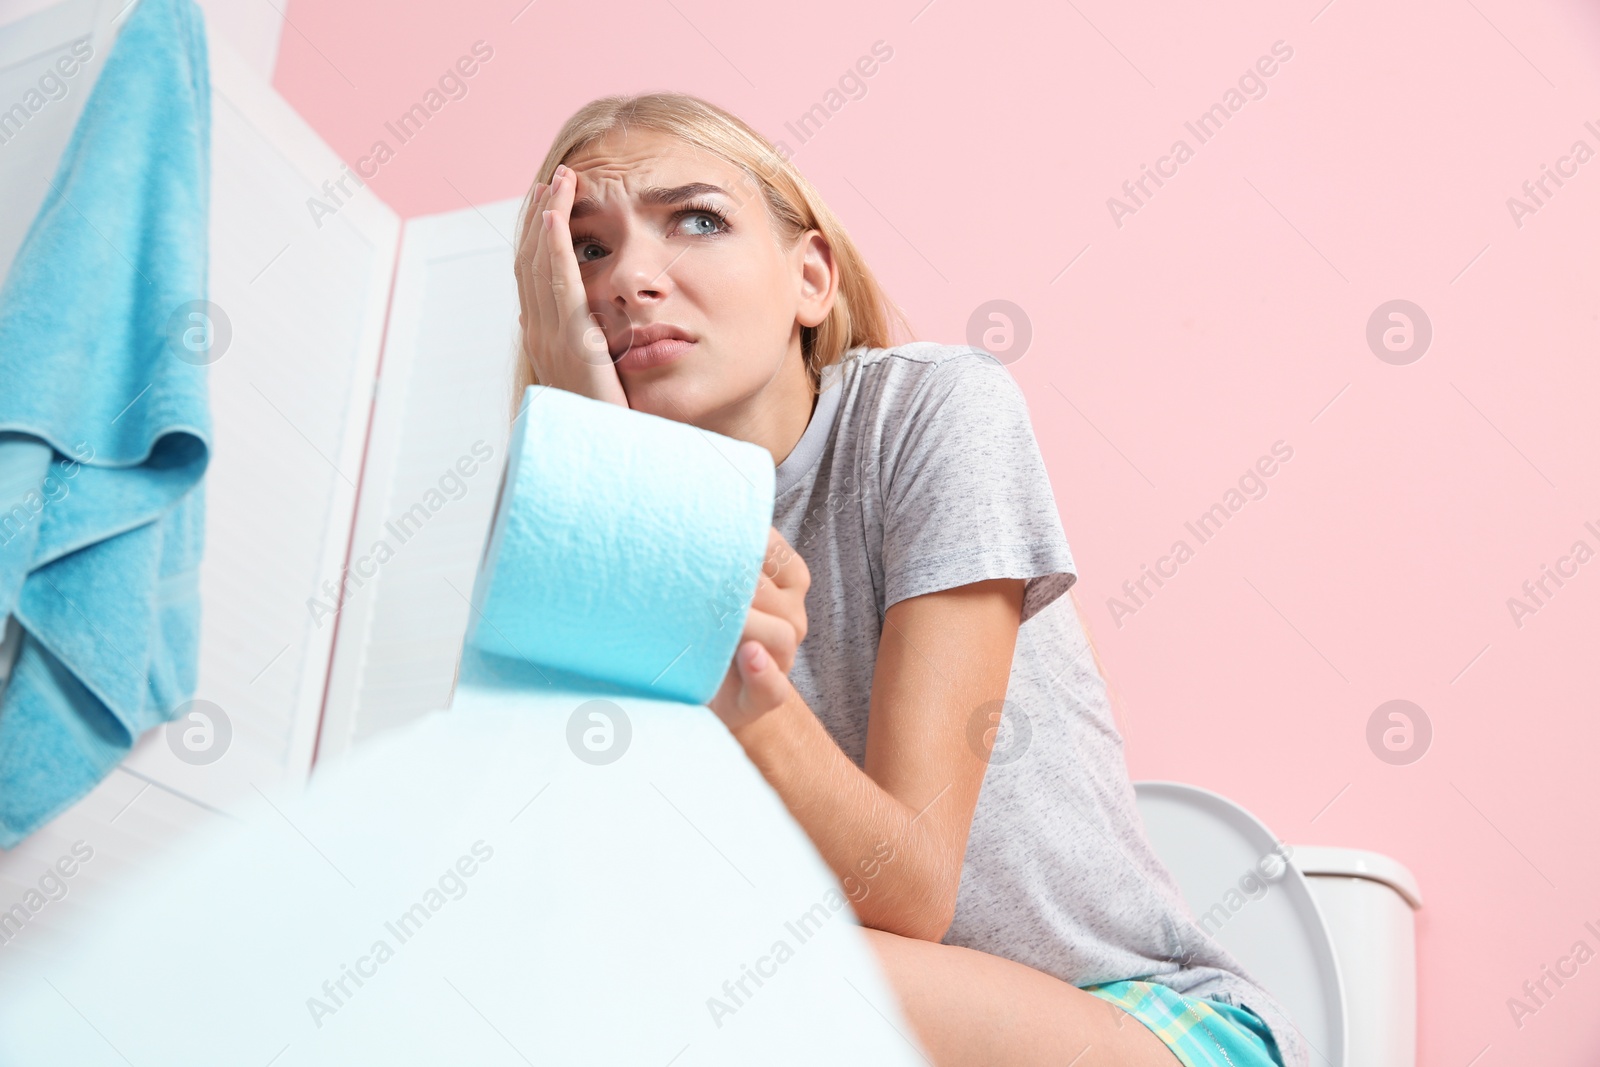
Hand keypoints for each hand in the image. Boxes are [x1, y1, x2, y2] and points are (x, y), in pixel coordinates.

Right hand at [515, 164, 627, 407]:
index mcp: (546, 340)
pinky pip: (559, 284)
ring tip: (558, 182)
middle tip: (553, 181)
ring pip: (541, 263)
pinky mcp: (573, 341)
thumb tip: (595, 329)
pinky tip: (556, 215)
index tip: (551, 205)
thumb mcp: (600, 379)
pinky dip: (554, 246)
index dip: (541, 238)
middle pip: (532, 262)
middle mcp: (541, 334)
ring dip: (547, 217)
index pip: (536, 277)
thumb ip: (595, 350)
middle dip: (541, 217)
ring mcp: (552, 337)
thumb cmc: (612, 425)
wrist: (605, 459)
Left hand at [709, 527, 810, 731]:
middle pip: (771, 591)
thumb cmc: (699, 621)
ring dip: (743, 624)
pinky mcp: (765, 696)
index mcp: (785, 580)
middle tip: (689, 584)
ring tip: (706, 620)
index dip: (738, 545)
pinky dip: (762, 671)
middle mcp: (791, 615)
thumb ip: (713, 550)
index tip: (697, 544)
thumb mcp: (708, 580)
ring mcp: (782, 657)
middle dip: (732, 587)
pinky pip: (774, 686)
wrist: (692, 684)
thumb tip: (694, 509)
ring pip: (780, 633)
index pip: (772, 549)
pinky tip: (747, 655)